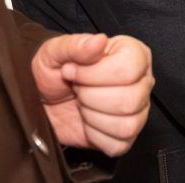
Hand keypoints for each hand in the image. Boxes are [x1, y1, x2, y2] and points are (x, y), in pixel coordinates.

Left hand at [32, 33, 152, 156]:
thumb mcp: (55, 52)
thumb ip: (76, 45)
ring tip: (83, 105)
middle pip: (130, 99)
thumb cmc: (52, 72)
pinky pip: (119, 143)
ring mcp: (138, 108)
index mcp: (133, 53)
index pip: (128, 69)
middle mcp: (142, 79)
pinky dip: (96, 136)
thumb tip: (99, 40)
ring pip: (127, 124)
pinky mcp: (127, 133)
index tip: (73, 71)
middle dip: (91, 97)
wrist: (42, 100)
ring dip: (93, 118)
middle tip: (77, 89)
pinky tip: (88, 122)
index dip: (94, 74)